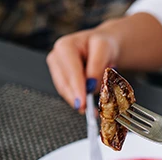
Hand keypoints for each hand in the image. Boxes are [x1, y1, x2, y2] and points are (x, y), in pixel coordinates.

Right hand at [46, 14, 161, 113]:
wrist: (101, 47)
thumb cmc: (102, 45)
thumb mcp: (104, 49)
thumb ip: (97, 66)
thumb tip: (90, 85)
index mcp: (65, 46)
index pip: (71, 71)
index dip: (77, 88)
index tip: (83, 102)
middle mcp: (56, 57)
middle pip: (65, 84)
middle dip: (78, 98)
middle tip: (90, 111)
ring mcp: (56, 70)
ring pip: (65, 92)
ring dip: (80, 99)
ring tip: (94, 103)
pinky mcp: (60, 80)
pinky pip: (69, 94)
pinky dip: (80, 99)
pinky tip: (89, 102)